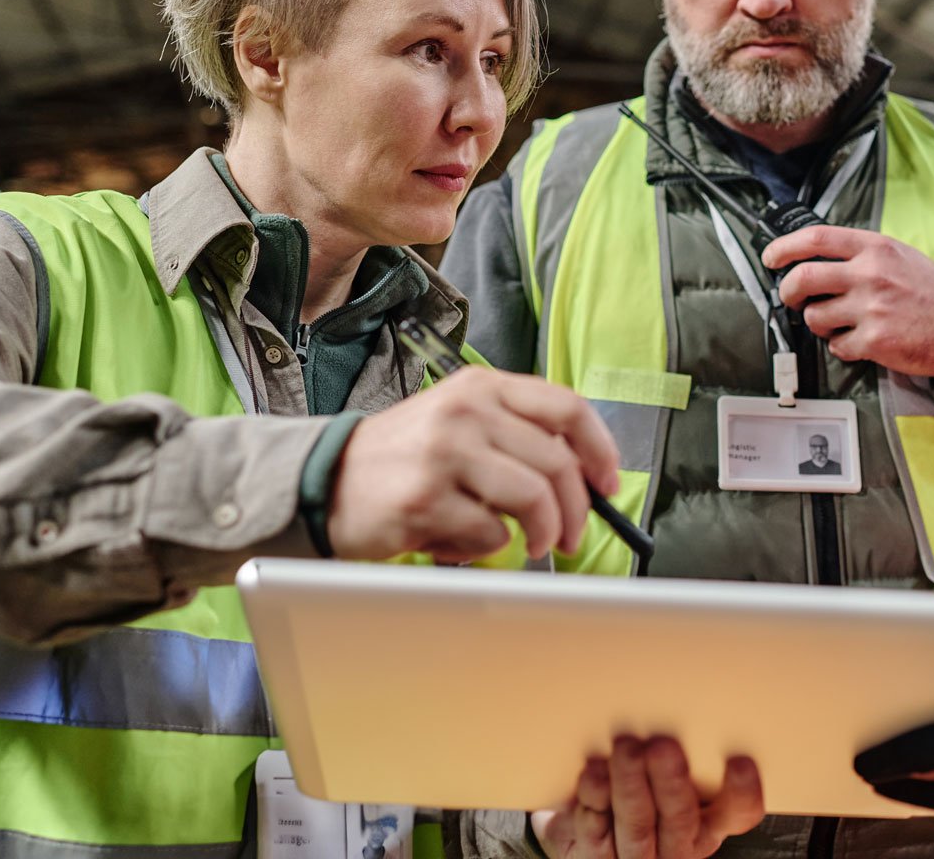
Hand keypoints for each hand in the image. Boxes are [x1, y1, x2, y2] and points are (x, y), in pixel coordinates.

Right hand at [328, 366, 619, 562]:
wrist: (325, 480)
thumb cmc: (404, 457)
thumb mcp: (459, 421)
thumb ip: (516, 435)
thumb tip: (584, 477)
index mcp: (483, 386)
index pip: (568, 408)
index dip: (600, 450)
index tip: (609, 484)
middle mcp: (467, 412)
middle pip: (557, 463)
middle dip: (576, 511)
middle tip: (569, 537)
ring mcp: (445, 453)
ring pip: (533, 498)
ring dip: (542, 533)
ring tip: (531, 546)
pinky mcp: (425, 498)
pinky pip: (490, 532)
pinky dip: (488, 548)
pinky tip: (463, 541)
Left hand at [534, 735, 763, 858]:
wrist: (590, 824)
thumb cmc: (642, 786)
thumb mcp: (671, 766)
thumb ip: (685, 744)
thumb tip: (684, 691)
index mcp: (709, 821)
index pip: (738, 813)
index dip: (743, 792)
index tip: (740, 761)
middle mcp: (679, 843)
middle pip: (681, 818)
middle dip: (670, 782)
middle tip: (661, 746)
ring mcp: (639, 854)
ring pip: (637, 826)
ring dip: (630, 786)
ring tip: (625, 750)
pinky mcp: (597, 855)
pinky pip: (595, 832)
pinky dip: (595, 799)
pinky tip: (595, 772)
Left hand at [762, 225, 933, 384]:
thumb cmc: (932, 292)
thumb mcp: (899, 255)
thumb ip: (860, 254)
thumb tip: (814, 259)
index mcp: (875, 248)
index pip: (816, 239)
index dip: (784, 248)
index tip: (771, 257)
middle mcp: (871, 274)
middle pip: (803, 279)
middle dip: (787, 292)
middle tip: (791, 298)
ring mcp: (871, 309)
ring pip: (814, 317)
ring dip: (819, 323)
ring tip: (840, 322)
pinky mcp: (874, 342)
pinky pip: (836, 347)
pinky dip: (842, 347)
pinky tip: (861, 340)